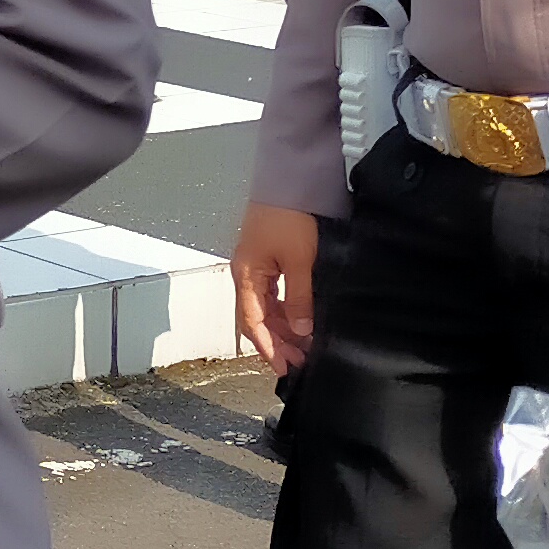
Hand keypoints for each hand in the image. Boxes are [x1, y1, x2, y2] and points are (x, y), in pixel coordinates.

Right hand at [233, 202, 321, 372]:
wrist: (289, 181)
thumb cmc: (289, 216)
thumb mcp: (299, 261)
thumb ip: (299, 298)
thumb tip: (302, 330)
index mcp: (246, 275)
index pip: (252, 322)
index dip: (267, 348)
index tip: (283, 367)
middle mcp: (245, 274)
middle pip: (255, 318)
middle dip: (276, 342)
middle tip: (299, 361)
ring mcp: (255, 267)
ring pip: (264, 308)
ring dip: (281, 328)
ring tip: (303, 345)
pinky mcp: (266, 259)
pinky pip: (271, 295)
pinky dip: (285, 311)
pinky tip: (300, 320)